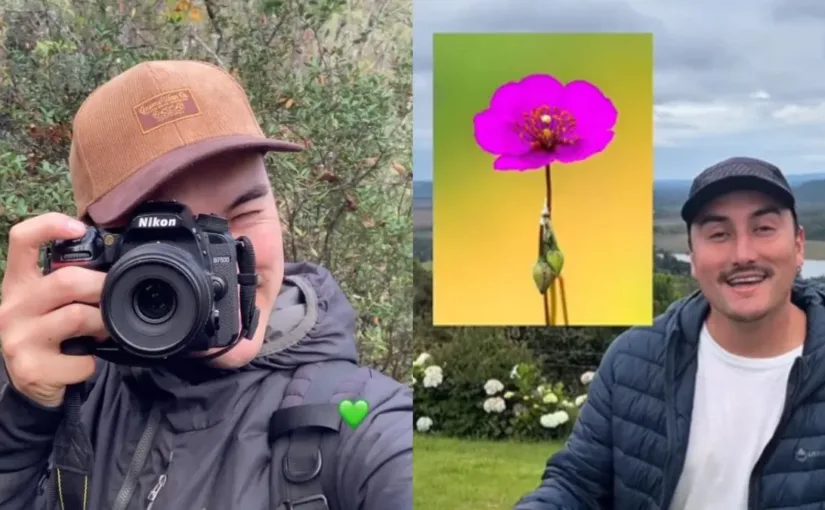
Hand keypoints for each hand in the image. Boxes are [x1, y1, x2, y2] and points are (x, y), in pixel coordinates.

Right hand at [0, 213, 107, 406]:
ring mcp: (18, 338)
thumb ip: (68, 280)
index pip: (22, 239)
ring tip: (103, 329)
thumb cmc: (47, 332)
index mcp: (18, 282)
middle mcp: (11, 306)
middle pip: (67, 281)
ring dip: (102, 324)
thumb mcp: (48, 302)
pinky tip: (84, 361)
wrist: (29, 380)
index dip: (50, 225)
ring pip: (77, 317)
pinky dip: (92, 362)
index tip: (79, 228)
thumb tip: (113, 263)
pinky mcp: (30, 368)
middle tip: (113, 297)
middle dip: (101, 288)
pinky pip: (80, 359)